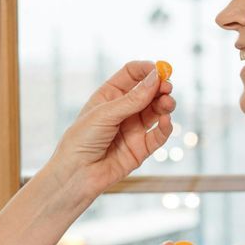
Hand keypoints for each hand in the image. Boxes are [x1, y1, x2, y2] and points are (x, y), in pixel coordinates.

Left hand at [42, 60, 175, 204]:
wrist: (76, 174)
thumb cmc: (81, 140)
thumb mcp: (105, 114)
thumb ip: (132, 99)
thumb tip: (156, 78)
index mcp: (109, 96)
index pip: (132, 74)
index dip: (146, 70)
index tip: (159, 69)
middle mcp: (123, 110)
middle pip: (148, 91)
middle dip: (160, 87)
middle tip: (167, 87)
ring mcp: (133, 128)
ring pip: (156, 111)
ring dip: (165, 105)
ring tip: (168, 103)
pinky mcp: (141, 148)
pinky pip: (158, 135)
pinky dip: (166, 127)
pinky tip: (166, 121)